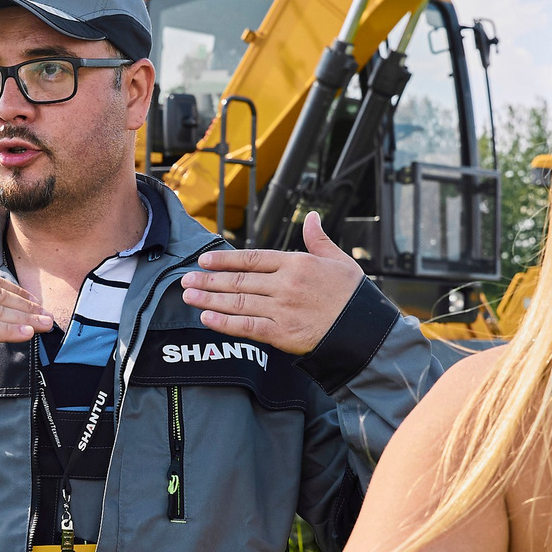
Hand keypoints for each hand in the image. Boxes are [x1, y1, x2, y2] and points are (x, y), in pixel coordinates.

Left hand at [180, 211, 362, 354]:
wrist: (366, 330)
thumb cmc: (354, 296)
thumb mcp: (339, 260)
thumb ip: (318, 239)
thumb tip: (312, 217)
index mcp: (296, 264)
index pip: (252, 258)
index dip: (225, 260)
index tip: (205, 261)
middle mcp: (285, 285)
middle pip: (238, 281)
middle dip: (208, 280)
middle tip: (185, 279)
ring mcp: (282, 310)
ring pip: (237, 303)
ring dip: (209, 299)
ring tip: (188, 296)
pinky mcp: (282, 334)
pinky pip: (247, 327)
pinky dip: (224, 323)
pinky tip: (206, 318)